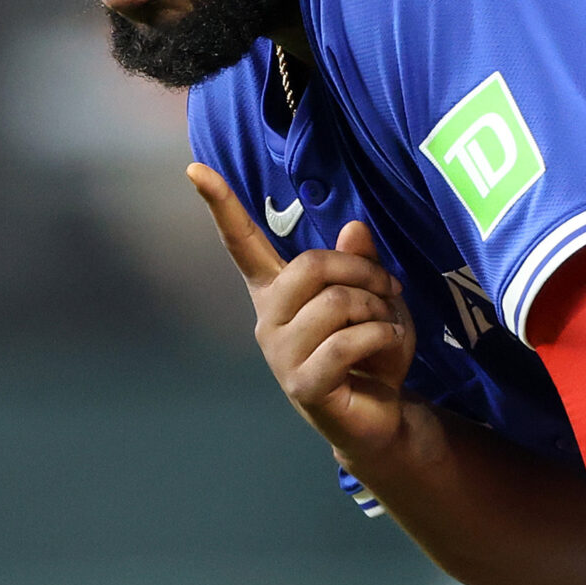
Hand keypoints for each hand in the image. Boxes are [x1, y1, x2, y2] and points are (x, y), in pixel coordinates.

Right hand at [188, 164, 416, 460]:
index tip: (195, 169)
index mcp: (277, 292)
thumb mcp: (374, 298)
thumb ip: (360, 263)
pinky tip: (389, 345)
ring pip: (335, 303)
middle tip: (390, 291)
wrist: (380, 415)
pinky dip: (381, 336)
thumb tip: (354, 227)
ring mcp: (281, 355)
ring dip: (377, 310)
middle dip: (362, 273)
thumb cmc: (370, 352)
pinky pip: (347, 342)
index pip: (243, 245)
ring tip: (388, 326)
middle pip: (310, 265)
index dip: (222, 206)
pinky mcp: (303, 385)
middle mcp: (269, 319)